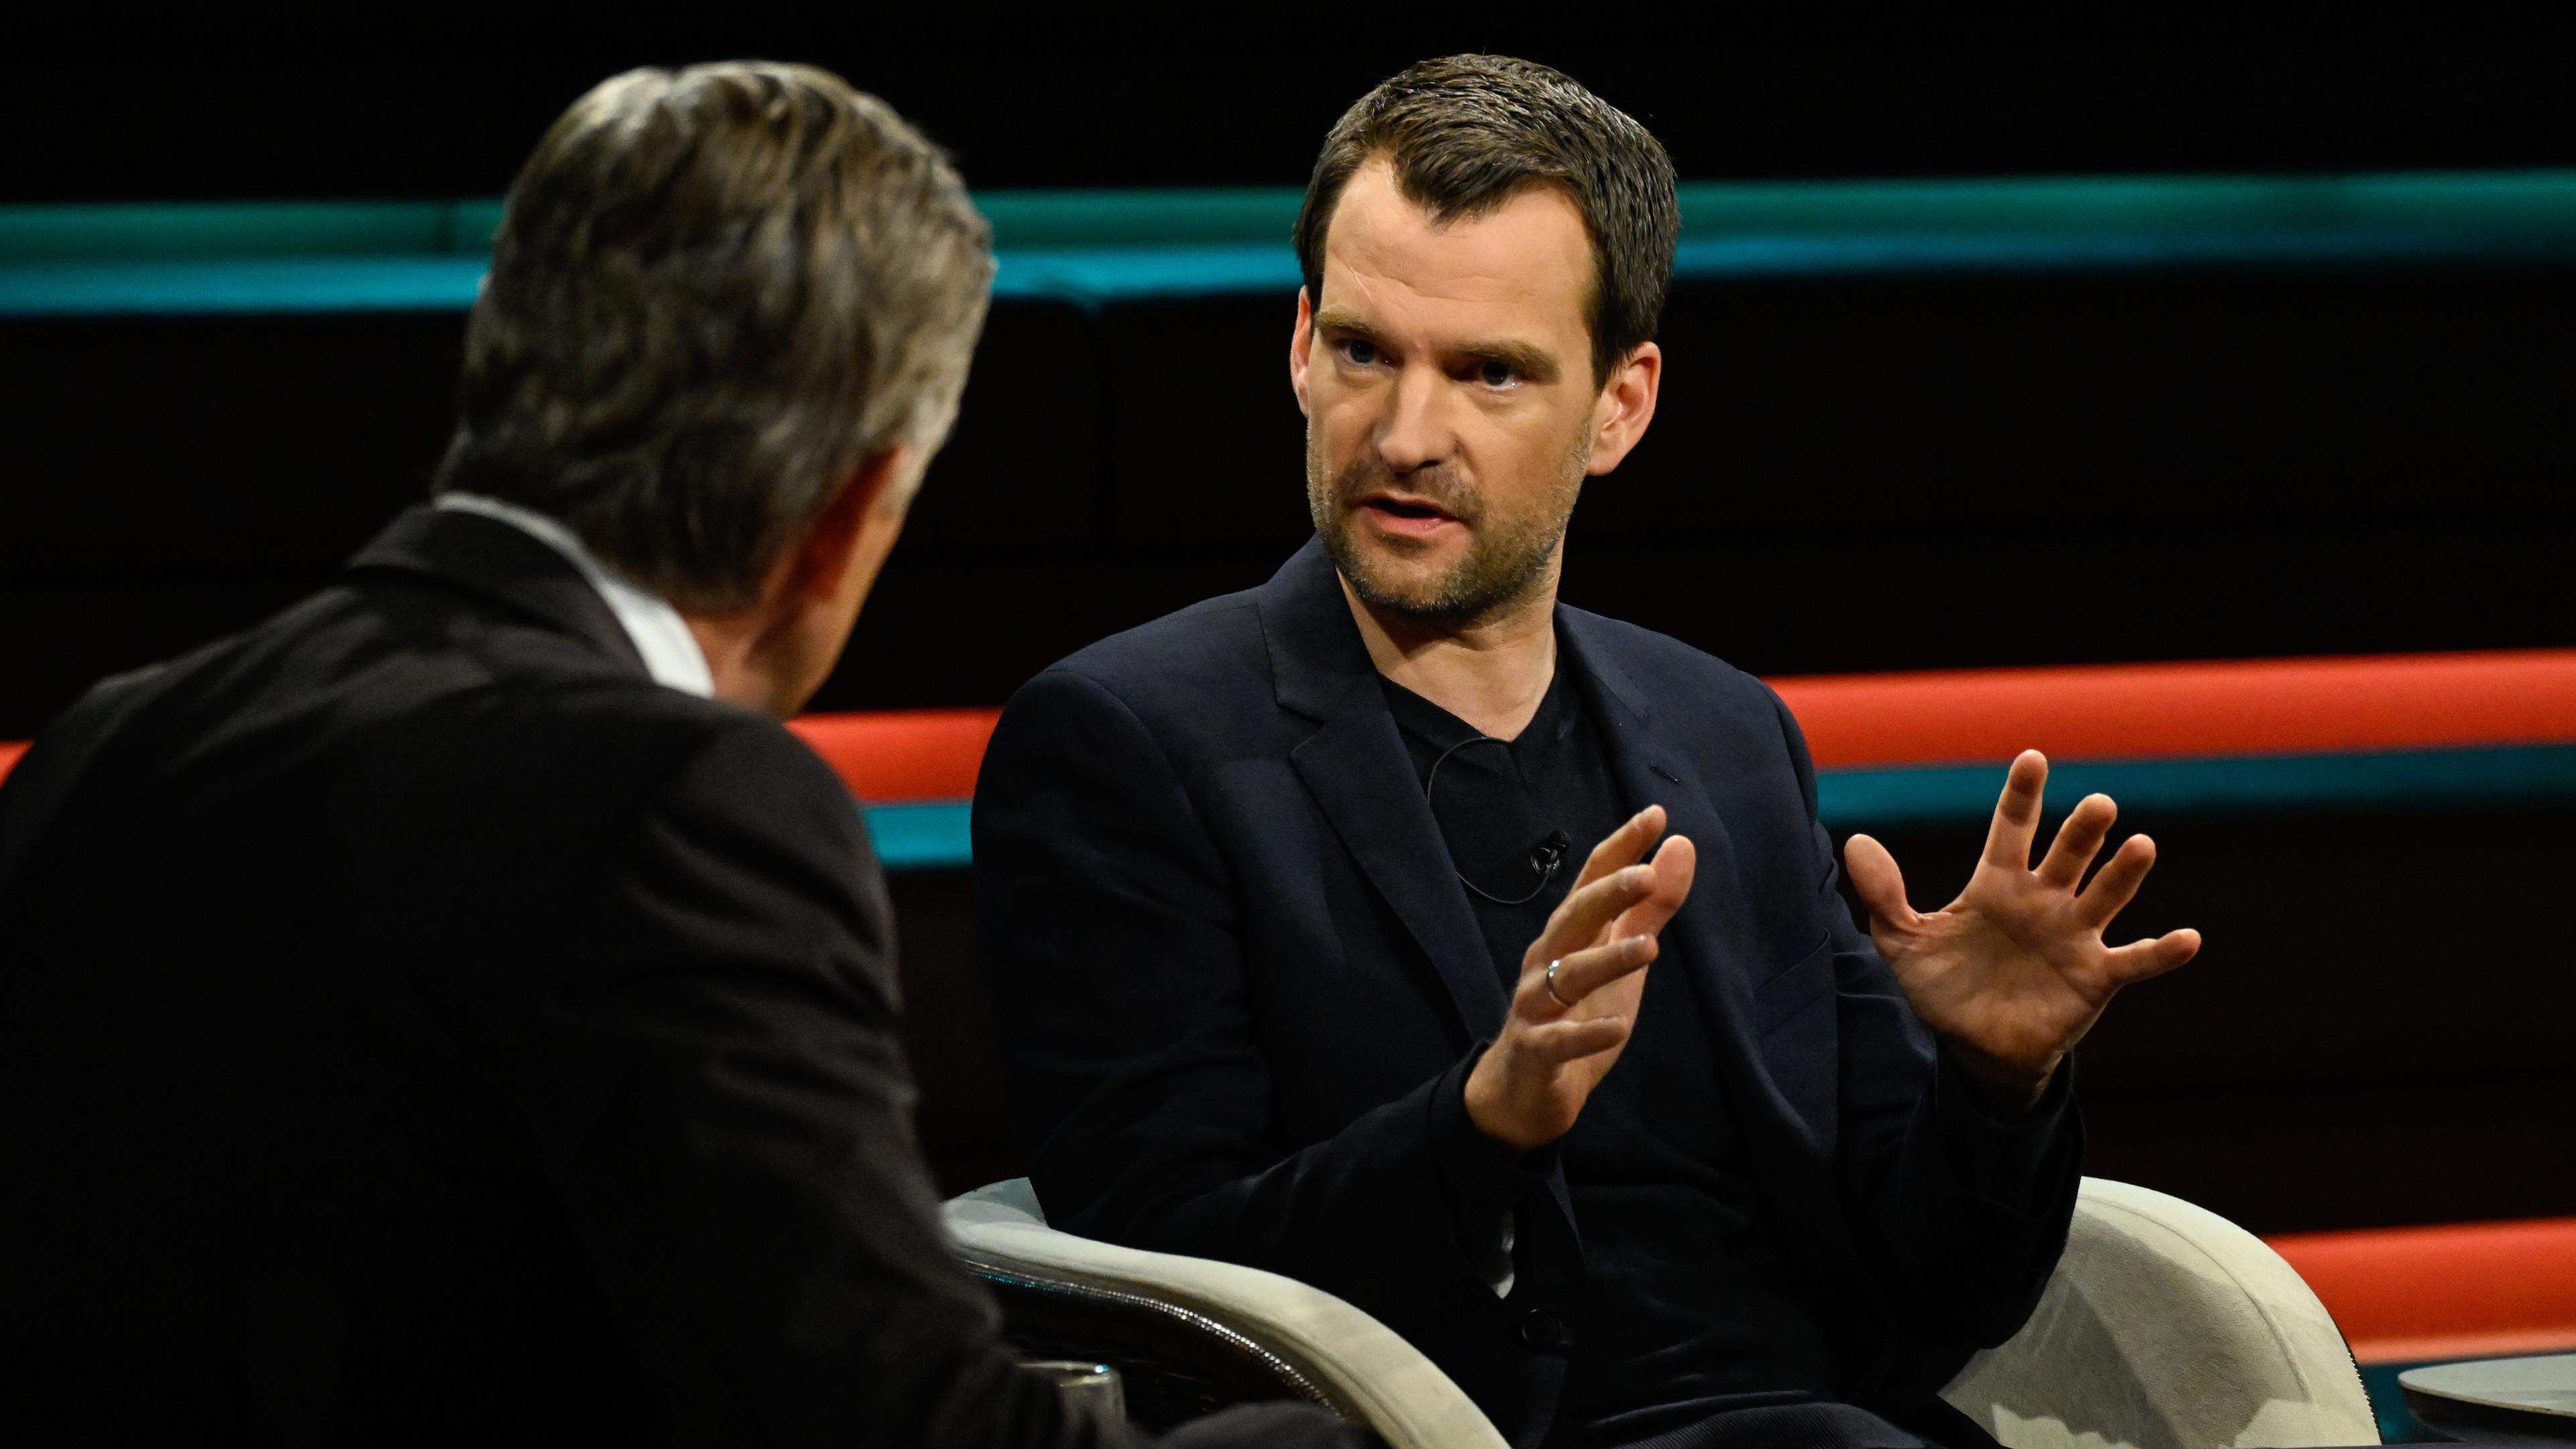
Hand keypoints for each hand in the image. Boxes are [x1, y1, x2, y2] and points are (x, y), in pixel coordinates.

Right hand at [1464, 806, 1695, 1149]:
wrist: (1524, 1091)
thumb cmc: (1576, 1013)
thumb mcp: (1622, 960)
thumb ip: (1651, 908)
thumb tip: (1680, 846)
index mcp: (1569, 934)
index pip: (1593, 880)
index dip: (1621, 848)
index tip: (1655, 815)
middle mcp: (1547, 960)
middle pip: (1574, 918)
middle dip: (1607, 894)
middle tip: (1646, 874)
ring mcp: (1536, 1005)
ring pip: (1567, 975)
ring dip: (1606, 960)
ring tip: (1648, 949)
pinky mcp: (1535, 1050)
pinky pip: (1559, 1040)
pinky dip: (1586, 1034)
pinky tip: (1616, 1028)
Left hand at [1843, 750, 2200, 1104]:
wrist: (1973, 1047)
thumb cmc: (1943, 987)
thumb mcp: (1903, 942)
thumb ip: (1883, 894)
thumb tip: (1855, 841)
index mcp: (1998, 884)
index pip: (2011, 830)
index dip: (2022, 797)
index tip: (2033, 759)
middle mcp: (2043, 901)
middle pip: (2067, 855)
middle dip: (2082, 831)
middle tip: (2098, 805)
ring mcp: (2074, 936)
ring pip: (2105, 895)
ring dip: (2124, 873)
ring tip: (2141, 844)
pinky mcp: (2095, 977)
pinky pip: (2135, 961)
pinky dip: (2163, 952)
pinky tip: (2189, 938)